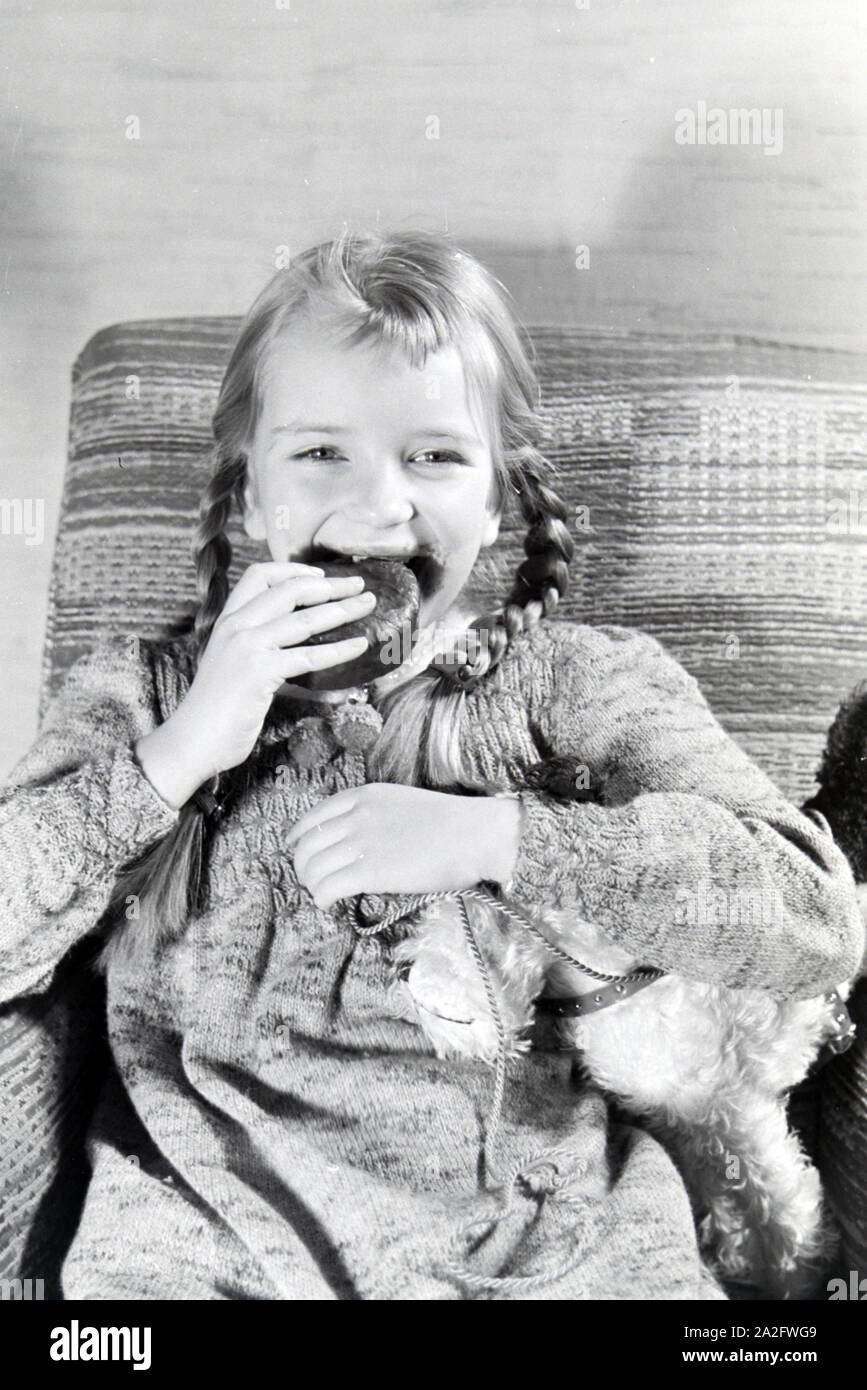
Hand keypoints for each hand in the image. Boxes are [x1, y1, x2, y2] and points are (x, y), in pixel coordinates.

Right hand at [149, 561, 378, 788]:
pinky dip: (339, 649)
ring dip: (343, 609)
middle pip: (290, 589)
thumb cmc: (215, 709)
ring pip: (304, 618)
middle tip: (359, 584)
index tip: (322, 576)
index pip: (260, 575)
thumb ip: (258, 647)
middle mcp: (235, 625)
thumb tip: (300, 645)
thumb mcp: (232, 664)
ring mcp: (247, 646)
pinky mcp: (260, 671)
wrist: (193, 740)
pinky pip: (309, 655)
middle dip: (330, 585)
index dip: (294, 570)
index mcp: (227, 619)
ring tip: (368, 605)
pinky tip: (360, 647)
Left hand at [286, 783, 523, 909]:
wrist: (475, 834)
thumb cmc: (450, 823)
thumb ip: (374, 815)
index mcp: (364, 796)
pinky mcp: (371, 871)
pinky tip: (327, 904)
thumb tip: (358, 840)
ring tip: (321, 894)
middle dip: (302, 866)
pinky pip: (329, 887)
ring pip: (313, 867)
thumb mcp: (402, 803)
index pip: (314, 816)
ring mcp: (362, 843)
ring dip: (311, 885)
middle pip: (307, 844)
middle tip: (311, 880)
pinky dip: (321, 898)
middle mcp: (356, 816)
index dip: (298, 837)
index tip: (295, 849)